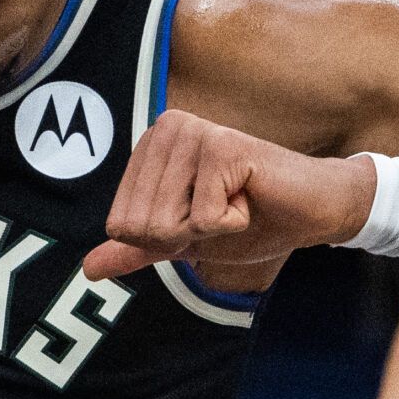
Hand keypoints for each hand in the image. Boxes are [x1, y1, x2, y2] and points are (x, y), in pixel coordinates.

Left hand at [82, 110, 376, 280]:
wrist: (310, 213)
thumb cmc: (250, 219)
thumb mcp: (183, 239)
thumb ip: (137, 248)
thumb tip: (88, 269)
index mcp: (149, 146)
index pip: (120, 224)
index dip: (164, 237)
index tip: (201, 216)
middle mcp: (165, 129)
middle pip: (140, 225)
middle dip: (185, 235)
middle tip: (222, 211)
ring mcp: (194, 133)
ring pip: (167, 222)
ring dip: (208, 230)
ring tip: (236, 203)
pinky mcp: (223, 147)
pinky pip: (203, 219)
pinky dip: (231, 224)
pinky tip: (250, 200)